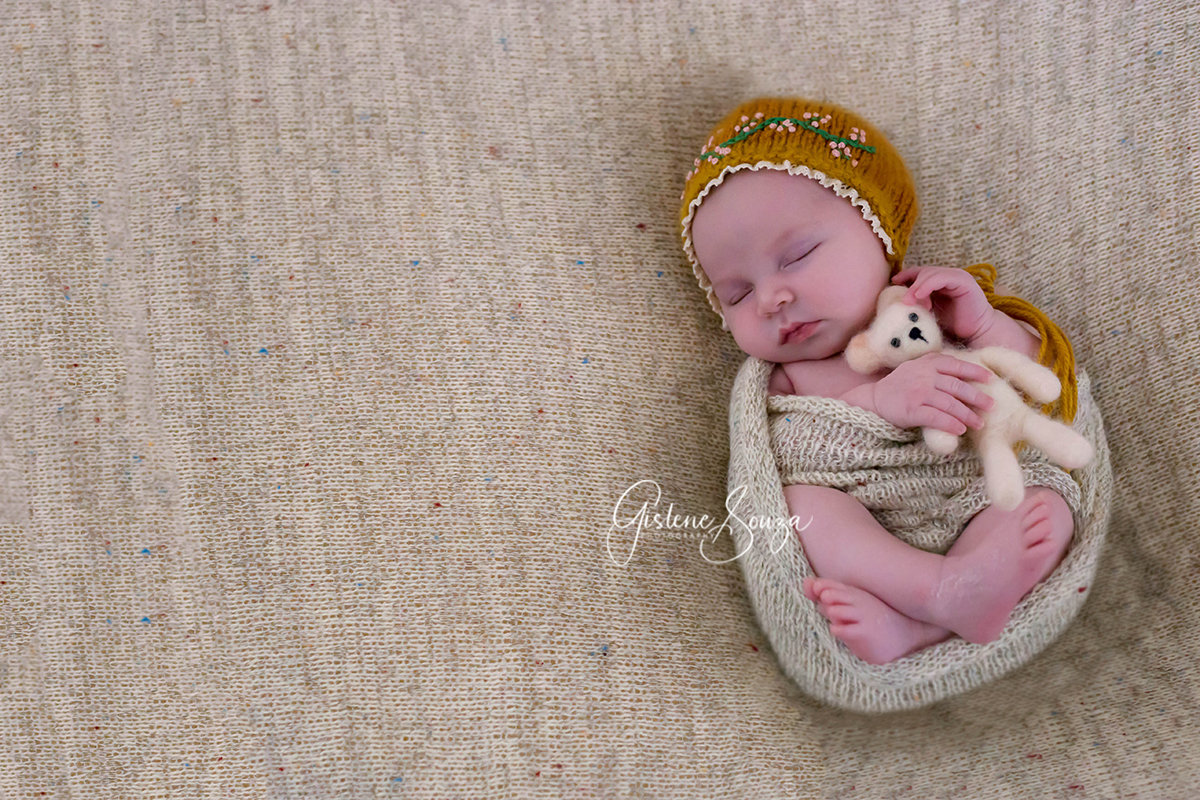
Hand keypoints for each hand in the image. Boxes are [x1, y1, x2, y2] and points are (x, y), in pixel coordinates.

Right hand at [871, 353, 995, 434]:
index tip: (990, 379)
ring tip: (978, 423)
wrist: (874, 399)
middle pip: (957, 386)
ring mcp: (917, 393)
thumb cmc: (900, 386)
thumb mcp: (917, 369)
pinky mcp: (911, 410)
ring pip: (950, 404)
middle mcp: (924, 376)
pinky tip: (960, 430)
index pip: (956, 365)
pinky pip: (936, 418)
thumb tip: (967, 376)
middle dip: (977, 397)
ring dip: (967, 415)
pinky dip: (951, 424)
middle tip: (991, 406)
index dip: (975, 372)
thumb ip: (937, 368)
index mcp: (927, 364)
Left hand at [892, 266, 995, 341]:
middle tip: (903, 301)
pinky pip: (942, 278)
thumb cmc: (953, 325)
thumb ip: (918, 303)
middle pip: (923, 272)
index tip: (893, 283)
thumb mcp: (930, 312)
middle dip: (910, 284)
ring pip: (931, 273)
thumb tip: (897, 301)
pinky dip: (928, 285)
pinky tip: (920, 295)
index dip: (905, 275)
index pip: (919, 272)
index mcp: (940, 282)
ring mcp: (957, 277)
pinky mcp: (964, 282)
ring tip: (910, 301)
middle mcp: (949, 276)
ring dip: (917, 287)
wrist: (976, 333)